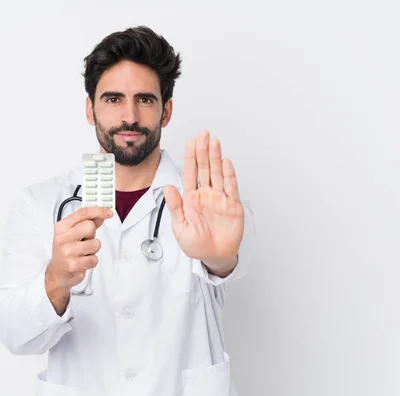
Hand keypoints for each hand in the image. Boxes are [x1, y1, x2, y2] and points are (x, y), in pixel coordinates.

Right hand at [46, 206, 112, 291]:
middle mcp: (63, 238)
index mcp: (62, 227)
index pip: (83, 213)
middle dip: (92, 234)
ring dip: (93, 249)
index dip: (99, 210)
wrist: (57, 272)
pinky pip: (94, 259)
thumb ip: (86, 222)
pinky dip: (91, 261)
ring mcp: (68, 252)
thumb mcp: (72, 233)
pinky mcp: (74, 265)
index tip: (109, 212)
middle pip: (90, 226)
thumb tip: (101, 215)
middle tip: (84, 241)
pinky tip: (82, 261)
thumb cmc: (65, 250)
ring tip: (83, 253)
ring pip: (95, 244)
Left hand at [163, 130, 243, 262]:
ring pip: (217, 174)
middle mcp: (206, 195)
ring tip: (214, 142)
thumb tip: (167, 188)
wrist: (213, 257)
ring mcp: (219, 199)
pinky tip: (226, 162)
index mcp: (191, 199)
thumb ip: (174, 207)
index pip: (190, 173)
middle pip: (204, 169)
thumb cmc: (196, 244)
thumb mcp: (179, 227)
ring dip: (215, 158)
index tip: (190, 143)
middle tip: (203, 134)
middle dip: (203, 151)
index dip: (190, 158)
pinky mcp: (232, 206)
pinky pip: (231, 188)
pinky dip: (229, 175)